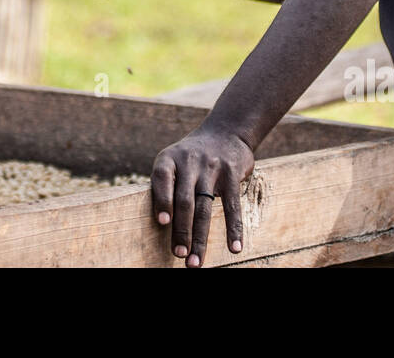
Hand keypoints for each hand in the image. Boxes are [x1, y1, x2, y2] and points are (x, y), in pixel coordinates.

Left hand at [151, 127, 254, 267]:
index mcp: (169, 159)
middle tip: (179, 255)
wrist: (225, 132)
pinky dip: (233, 229)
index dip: (162, 200)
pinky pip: (232, 205)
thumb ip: (165, 186)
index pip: (162, 178)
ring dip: (200, 237)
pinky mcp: (232, 173)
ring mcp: (212, 167)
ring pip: (205, 207)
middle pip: (185, 201)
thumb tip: (159, 223)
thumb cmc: (191, 157)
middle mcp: (189, 161)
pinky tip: (234, 248)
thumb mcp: (173, 161)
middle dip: (181, 230)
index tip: (163, 222)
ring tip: (195, 261)